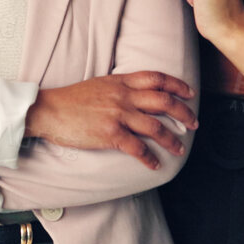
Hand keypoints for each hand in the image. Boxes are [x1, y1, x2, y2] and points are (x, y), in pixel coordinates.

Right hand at [27, 72, 197, 168]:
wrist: (49, 110)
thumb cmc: (71, 99)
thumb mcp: (99, 85)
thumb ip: (120, 88)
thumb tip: (138, 95)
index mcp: (121, 82)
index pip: (157, 78)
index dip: (177, 85)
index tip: (189, 93)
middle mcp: (123, 96)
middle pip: (164, 101)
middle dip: (183, 113)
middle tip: (193, 123)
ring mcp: (118, 114)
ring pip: (156, 126)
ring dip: (172, 139)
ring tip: (180, 148)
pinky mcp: (110, 133)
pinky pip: (137, 147)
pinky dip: (150, 158)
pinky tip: (155, 164)